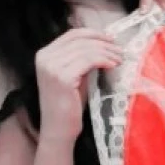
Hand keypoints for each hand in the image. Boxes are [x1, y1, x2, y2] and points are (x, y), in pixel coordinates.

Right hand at [34, 27, 122, 142]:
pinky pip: (89, 61)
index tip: (111, 39)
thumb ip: (81, 59)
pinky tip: (114, 65)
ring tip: (120, 58)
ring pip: (86, 49)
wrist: (59, 130)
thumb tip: (103, 44)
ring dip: (107, 52)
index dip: (94, 34)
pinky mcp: (62, 77)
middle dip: (104, 43)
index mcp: (44, 54)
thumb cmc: (69, 106)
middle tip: (120, 50)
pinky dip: (104, 60)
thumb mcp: (74, 76)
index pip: (72, 34)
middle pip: (80, 40)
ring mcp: (52, 67)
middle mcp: (45, 58)